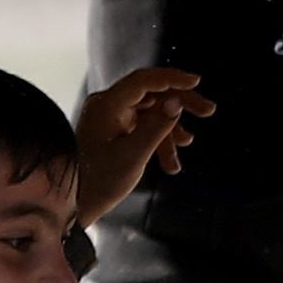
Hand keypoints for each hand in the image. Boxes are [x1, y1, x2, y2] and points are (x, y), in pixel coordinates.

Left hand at [72, 66, 212, 220]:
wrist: (75, 203)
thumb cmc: (99, 182)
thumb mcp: (134, 156)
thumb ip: (157, 127)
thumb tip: (177, 102)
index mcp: (106, 105)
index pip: (144, 81)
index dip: (172, 78)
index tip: (196, 82)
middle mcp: (107, 105)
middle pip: (152, 93)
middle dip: (180, 103)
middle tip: (208, 111)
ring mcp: (110, 117)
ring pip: (151, 111)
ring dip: (170, 128)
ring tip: (186, 146)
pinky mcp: (114, 131)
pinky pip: (143, 126)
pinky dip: (159, 141)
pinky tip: (171, 163)